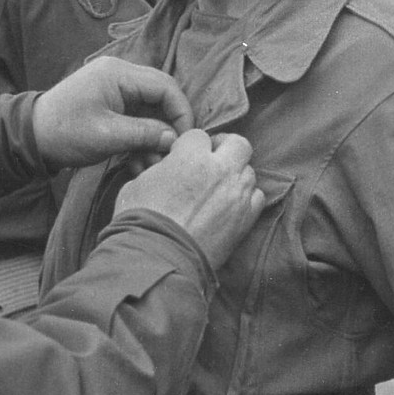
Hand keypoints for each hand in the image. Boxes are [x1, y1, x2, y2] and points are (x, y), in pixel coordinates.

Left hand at [33, 57, 194, 167]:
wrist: (30, 138)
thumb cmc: (63, 132)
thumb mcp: (107, 136)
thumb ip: (144, 134)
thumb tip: (175, 139)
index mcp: (118, 74)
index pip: (165, 87)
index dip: (181, 113)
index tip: (185, 140)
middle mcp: (120, 76)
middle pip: (161, 98)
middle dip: (169, 128)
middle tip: (171, 155)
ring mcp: (115, 90)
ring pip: (150, 112)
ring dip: (154, 139)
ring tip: (151, 166)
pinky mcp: (111, 106)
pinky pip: (136, 120)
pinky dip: (140, 140)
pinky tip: (138, 163)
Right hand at [114, 130, 264, 270]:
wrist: (157, 258)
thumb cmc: (140, 220)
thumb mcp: (137, 184)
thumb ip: (159, 168)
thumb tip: (164, 168)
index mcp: (191, 155)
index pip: (198, 136)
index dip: (189, 146)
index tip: (182, 157)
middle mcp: (220, 170)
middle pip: (237, 143)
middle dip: (225, 148)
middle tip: (212, 160)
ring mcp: (237, 194)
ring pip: (249, 170)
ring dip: (235, 174)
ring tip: (219, 187)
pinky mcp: (245, 218)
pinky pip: (256, 197)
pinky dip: (246, 197)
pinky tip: (230, 205)